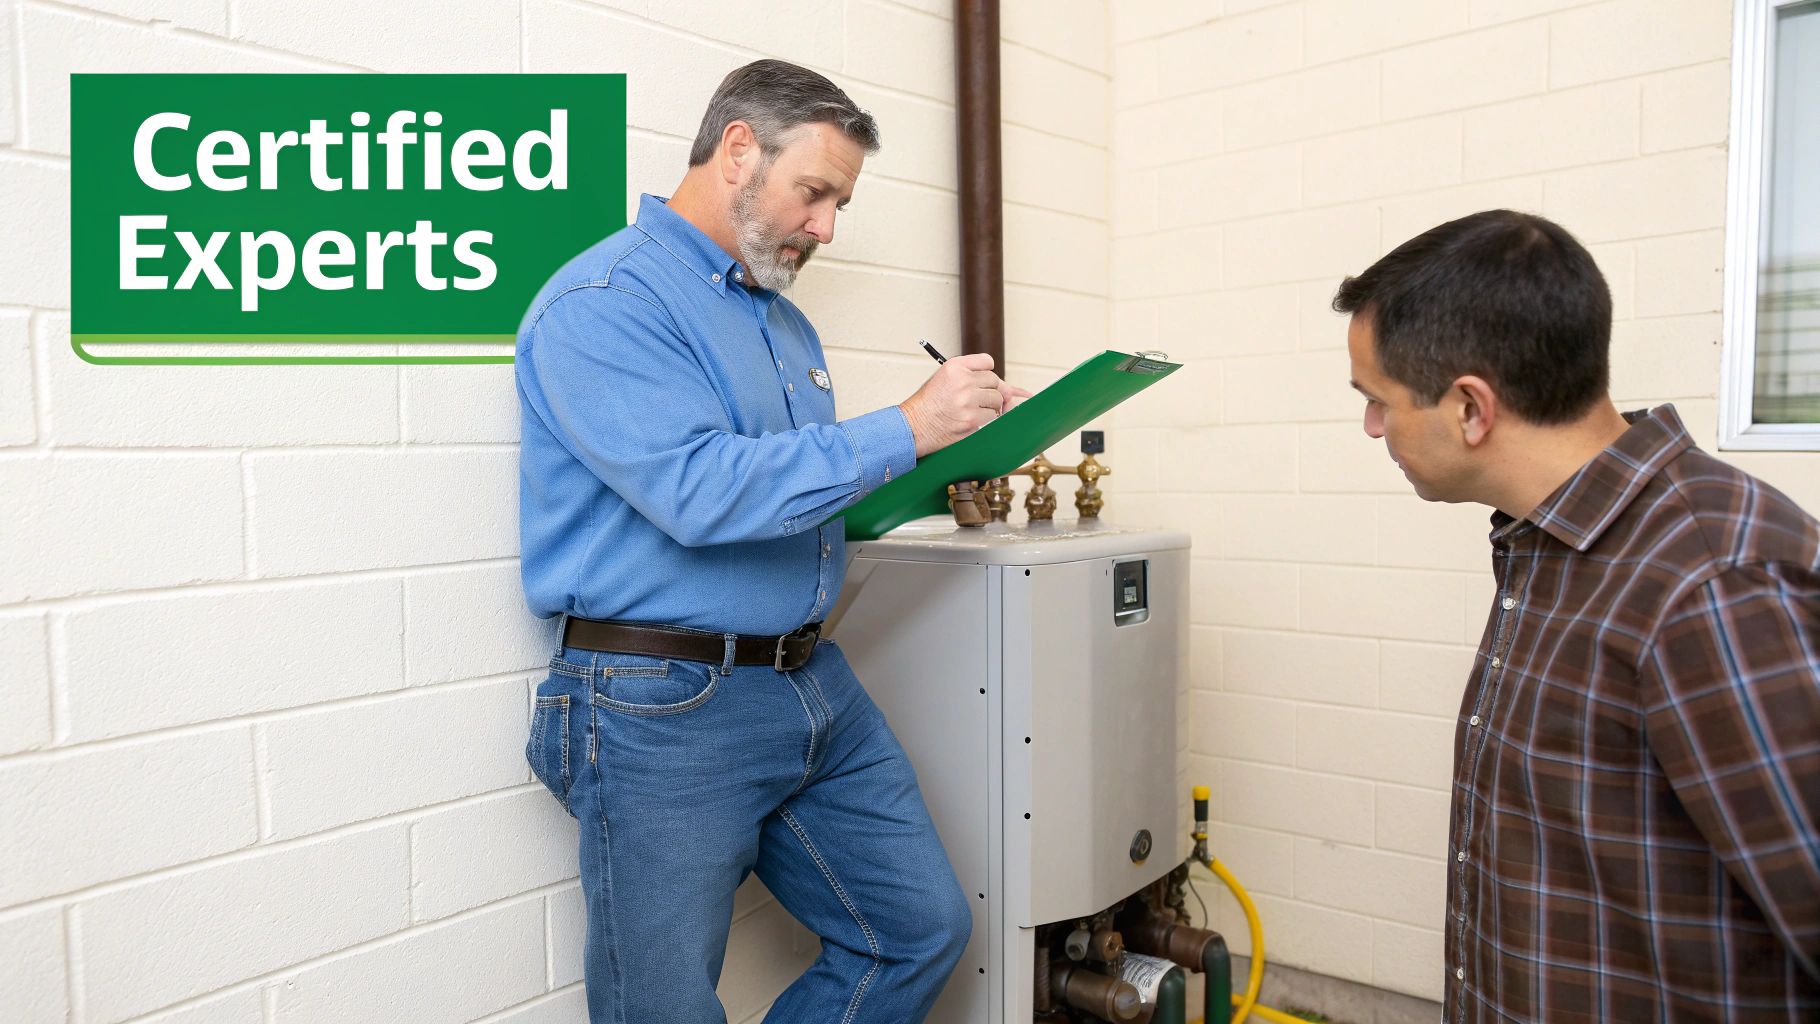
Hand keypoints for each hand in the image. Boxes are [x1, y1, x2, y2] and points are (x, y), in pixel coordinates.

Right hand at [897, 353, 1033, 457]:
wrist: (914, 426)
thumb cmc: (929, 404)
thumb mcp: (944, 378)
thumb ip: (971, 375)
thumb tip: (1010, 389)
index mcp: (954, 367)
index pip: (987, 362)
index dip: (985, 373)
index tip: (979, 382)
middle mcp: (962, 381)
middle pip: (995, 382)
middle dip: (988, 391)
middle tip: (973, 400)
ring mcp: (968, 402)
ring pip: (996, 400)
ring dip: (988, 407)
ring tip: (969, 410)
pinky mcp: (972, 420)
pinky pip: (993, 417)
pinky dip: (985, 421)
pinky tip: (969, 420)